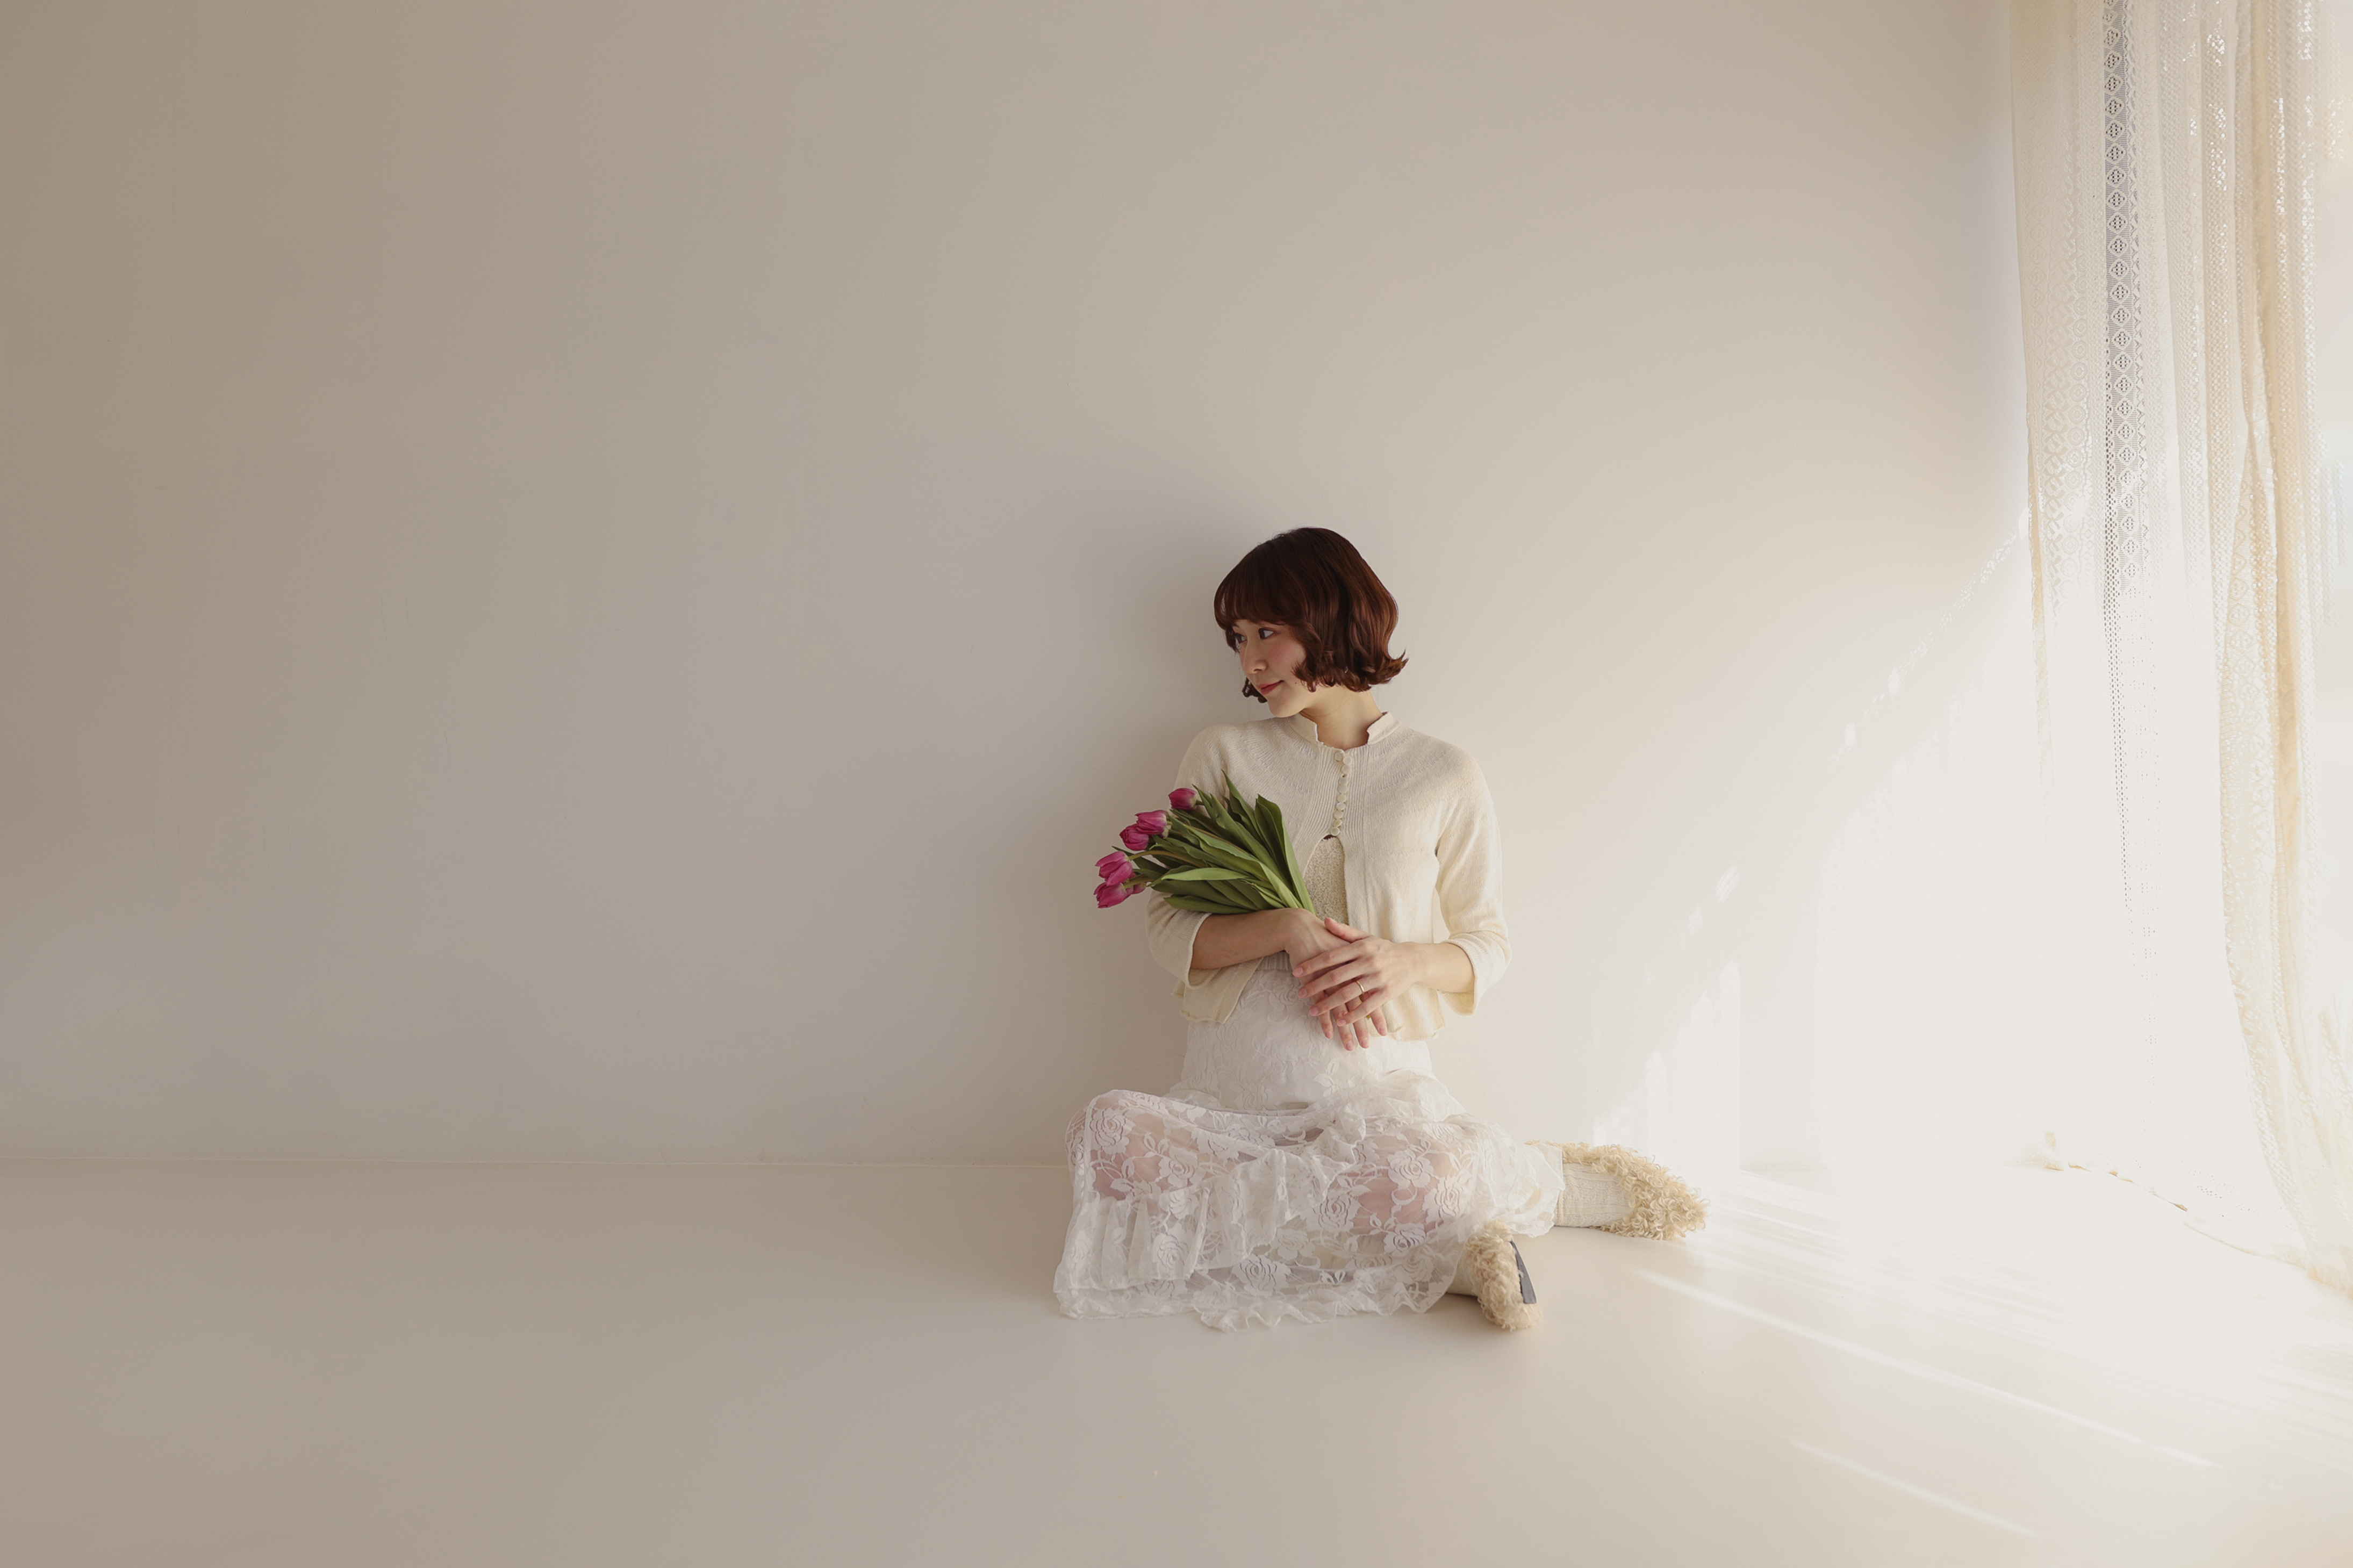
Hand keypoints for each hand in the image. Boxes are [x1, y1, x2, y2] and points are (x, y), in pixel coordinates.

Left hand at [1292, 916, 1410, 1051]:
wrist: (1413, 960)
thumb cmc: (1383, 949)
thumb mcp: (1365, 937)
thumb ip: (1344, 932)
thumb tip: (1325, 920)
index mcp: (1361, 948)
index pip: (1331, 956)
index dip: (1313, 964)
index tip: (1297, 972)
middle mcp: (1369, 962)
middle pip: (1337, 976)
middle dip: (1316, 986)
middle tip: (1300, 993)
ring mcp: (1378, 979)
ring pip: (1349, 993)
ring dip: (1329, 1004)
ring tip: (1313, 1010)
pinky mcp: (1386, 993)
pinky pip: (1366, 1007)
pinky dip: (1352, 1015)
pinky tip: (1339, 1021)